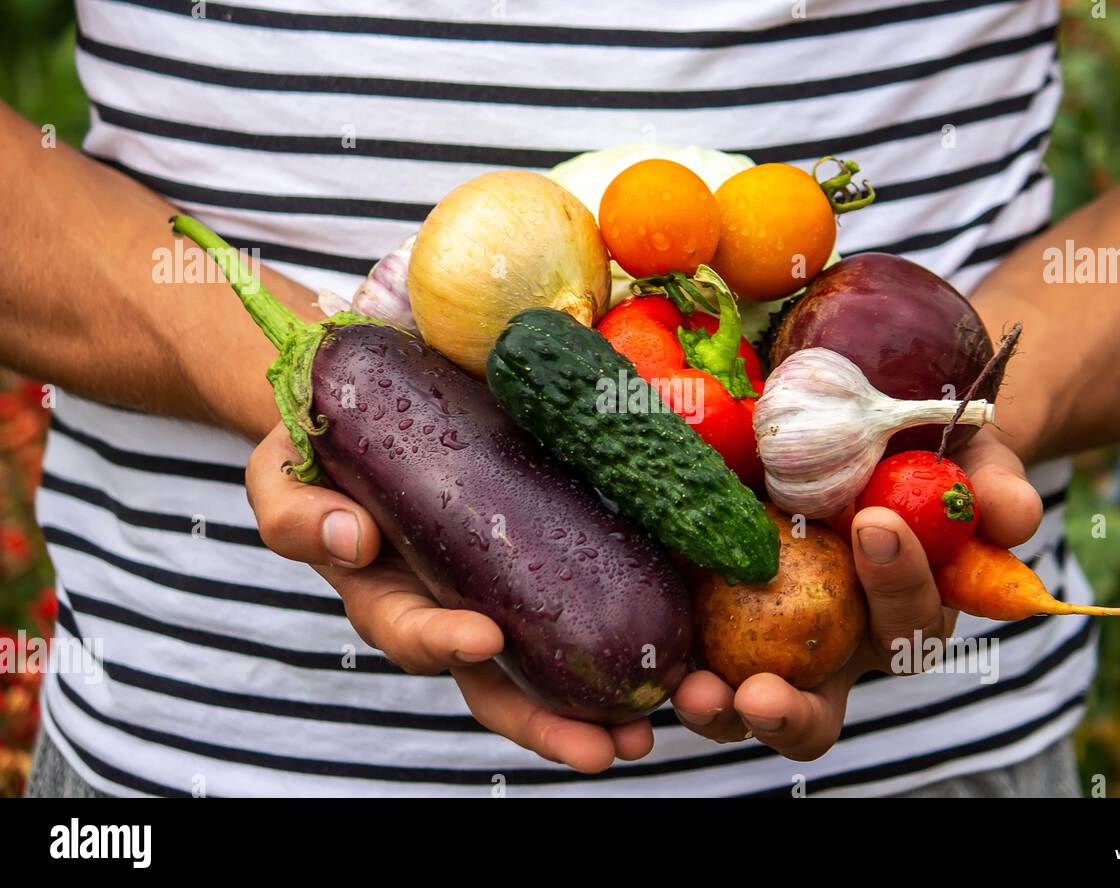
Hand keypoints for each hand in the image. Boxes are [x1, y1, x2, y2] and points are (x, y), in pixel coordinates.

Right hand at [245, 424, 653, 772]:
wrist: (367, 399)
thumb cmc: (318, 442)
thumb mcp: (282, 469)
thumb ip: (295, 510)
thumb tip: (351, 538)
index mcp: (389, 592)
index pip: (415, 632)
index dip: (443, 642)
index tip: (483, 639)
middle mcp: (451, 604)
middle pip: (497, 682)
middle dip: (549, 723)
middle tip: (607, 749)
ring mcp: (504, 585)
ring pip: (550, 663)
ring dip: (601, 705)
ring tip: (651, 730)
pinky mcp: (548, 552)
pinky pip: (587, 604)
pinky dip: (629, 637)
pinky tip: (678, 658)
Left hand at [671, 429, 1042, 760]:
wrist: (842, 420)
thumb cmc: (912, 448)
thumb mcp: (961, 453)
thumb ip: (991, 484)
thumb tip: (1017, 518)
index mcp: (897, 614)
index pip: (908, 623)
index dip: (900, 582)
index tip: (876, 525)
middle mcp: (831, 646)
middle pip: (817, 711)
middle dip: (791, 715)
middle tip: (762, 697)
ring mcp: (763, 637)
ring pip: (743, 702)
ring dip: (719, 710)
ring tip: (695, 693)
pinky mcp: (705, 612)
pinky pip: (686, 650)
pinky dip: (666, 661)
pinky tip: (650, 656)